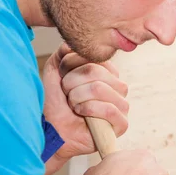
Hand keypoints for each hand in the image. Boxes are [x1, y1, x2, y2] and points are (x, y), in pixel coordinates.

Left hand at [42, 43, 128, 163]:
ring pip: (100, 89)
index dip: (71, 66)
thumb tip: (72, 44)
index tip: (62, 78)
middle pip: (95, 71)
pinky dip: (88, 110)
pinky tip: (81, 114)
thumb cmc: (56, 103)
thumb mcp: (55, 71)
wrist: (53, 130)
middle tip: (66, 94)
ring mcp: (122, 105)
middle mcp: (118, 87)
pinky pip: (108, 109)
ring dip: (77, 98)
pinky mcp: (122, 124)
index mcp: (107, 72)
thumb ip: (63, 53)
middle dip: (72, 83)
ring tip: (73, 105)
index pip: (92, 57)